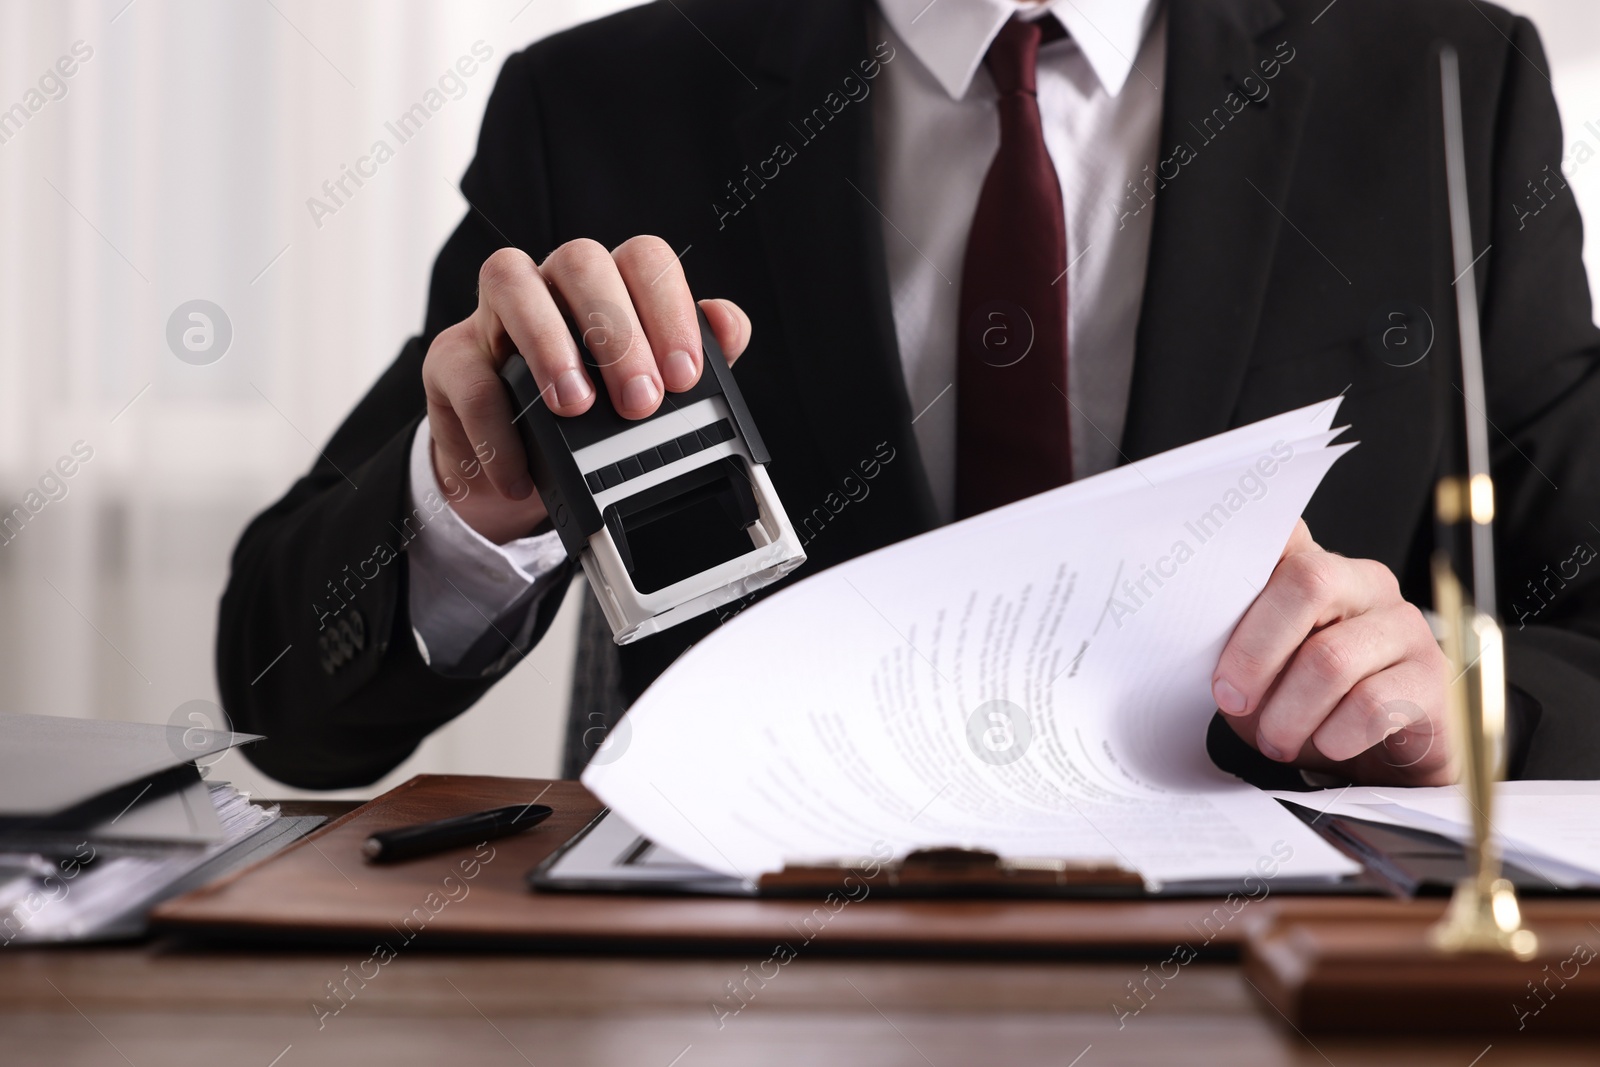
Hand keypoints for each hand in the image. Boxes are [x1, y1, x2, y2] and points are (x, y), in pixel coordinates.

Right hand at [421, 237, 751, 543]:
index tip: (684, 375)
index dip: (668, 309)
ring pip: (511, 280)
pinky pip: (467, 375)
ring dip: (550, 345)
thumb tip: (729, 325)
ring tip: (576, 408)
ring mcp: (495, 314)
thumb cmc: (594, 419)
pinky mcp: (451, 359)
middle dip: (617, 332)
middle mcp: (553, 283)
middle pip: (582, 261)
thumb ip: (700, 358)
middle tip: (640, 401)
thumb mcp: (651, 392)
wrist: (520, 470)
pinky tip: (523, 472)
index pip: (643, 259)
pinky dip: (497, 430)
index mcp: (611, 285)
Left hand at [1211, 520, 1455, 784]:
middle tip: (1232, 700)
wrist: (1381, 763)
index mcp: (1316, 569)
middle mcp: (1365, 583)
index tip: (1207, 580)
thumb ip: (1233, 638)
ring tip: (1276, 741)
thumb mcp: (1260, 672)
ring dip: (1289, 712)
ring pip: (1331, 658)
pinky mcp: (1432, 678)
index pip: (1283, 533)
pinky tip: (1327, 745)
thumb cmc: (1309, 707)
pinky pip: (1371, 704)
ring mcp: (1404, 627)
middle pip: (1308, 582)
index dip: (1245, 547)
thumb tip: (1185, 630)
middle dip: (1256, 652)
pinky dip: (1334, 734)